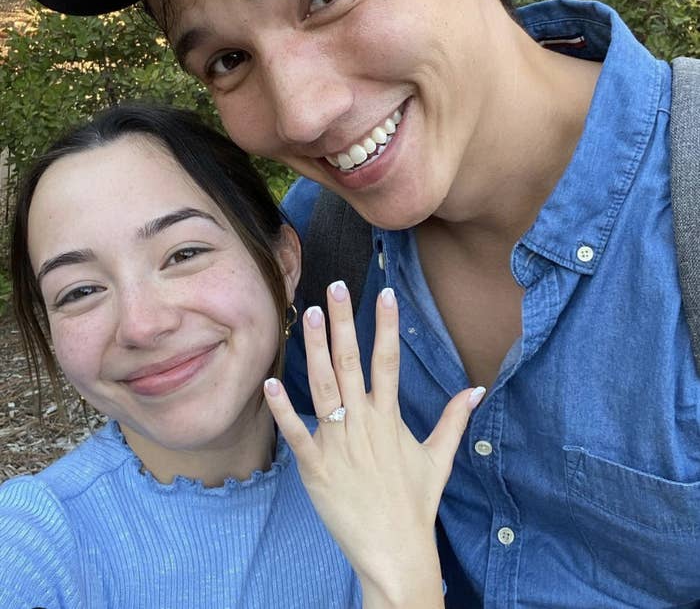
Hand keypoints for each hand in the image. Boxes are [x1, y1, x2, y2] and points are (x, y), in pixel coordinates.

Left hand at [263, 281, 484, 608]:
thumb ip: (454, 419)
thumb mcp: (439, 458)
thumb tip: (477, 389)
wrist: (396, 551)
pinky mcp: (316, 468)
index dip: (387, 325)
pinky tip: (270, 383)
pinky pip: (297, 434)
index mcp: (390, 418)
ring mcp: (338, 444)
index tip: (384, 294)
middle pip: (352, 363)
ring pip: (324, 388)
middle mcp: (364, 423)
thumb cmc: (416, 503)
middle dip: (343, 323)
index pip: (389, 361)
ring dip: (315, 350)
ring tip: (309, 315)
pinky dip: (283, 409)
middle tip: (336, 288)